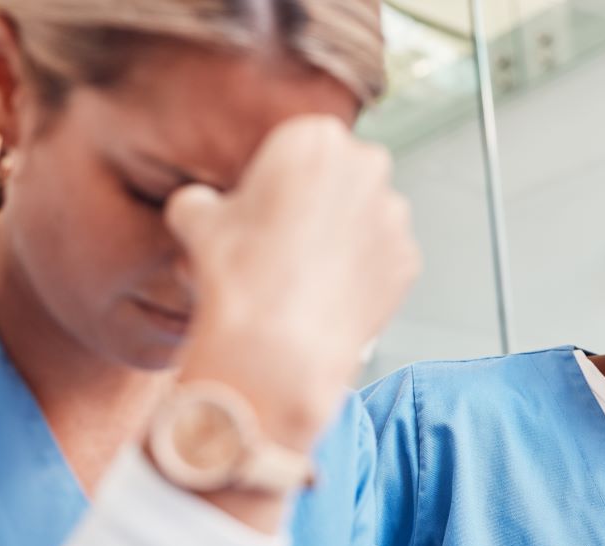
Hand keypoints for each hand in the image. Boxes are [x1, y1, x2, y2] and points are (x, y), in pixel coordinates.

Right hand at [165, 116, 418, 450]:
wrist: (276, 347)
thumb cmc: (241, 280)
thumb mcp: (196, 220)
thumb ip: (202, 199)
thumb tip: (200, 206)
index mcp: (316, 138)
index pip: (300, 144)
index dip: (279, 178)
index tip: (267, 203)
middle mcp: (366, 167)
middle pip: (341, 176)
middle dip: (319, 201)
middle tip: (286, 239)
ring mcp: (394, 216)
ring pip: (366, 216)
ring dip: (343, 236)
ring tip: (305, 273)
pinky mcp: (408, 260)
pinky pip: (382, 259)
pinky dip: (362, 273)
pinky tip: (329, 293)